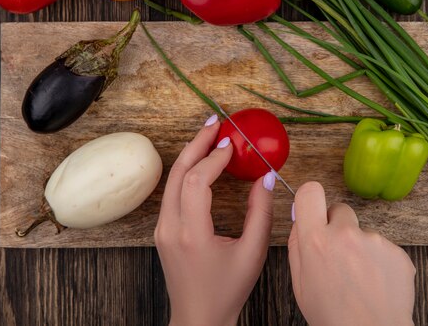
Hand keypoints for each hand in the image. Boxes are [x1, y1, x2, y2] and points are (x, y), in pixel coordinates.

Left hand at [155, 114, 274, 325]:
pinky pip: (173, 191)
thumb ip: (260, 213)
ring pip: (172, 179)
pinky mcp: (163, 230)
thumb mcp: (253, 253)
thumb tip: (265, 178)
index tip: (232, 144)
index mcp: (192, 234)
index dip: (214, 158)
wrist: (199, 318)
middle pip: (178, 173)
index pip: (196, 182)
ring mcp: (162, 228)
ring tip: (209, 135)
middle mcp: (170, 228)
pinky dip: (187, 171)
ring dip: (191, 154)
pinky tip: (202, 162)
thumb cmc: (227, 290)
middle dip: (197, 143)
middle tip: (215, 122)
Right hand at [289, 182, 415, 325]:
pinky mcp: (397, 252)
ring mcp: (375, 241)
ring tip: (360, 280)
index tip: (312, 207)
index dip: (310, 198)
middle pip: (339, 209)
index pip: (310, 192)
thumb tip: (299, 221)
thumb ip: (297, 246)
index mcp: (316, 241)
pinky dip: (380, 262)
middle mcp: (345, 234)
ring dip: (360, 248)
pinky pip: (384, 248)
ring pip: (363, 232)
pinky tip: (375, 285)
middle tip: (338, 254)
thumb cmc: (333, 318)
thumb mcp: (299, 284)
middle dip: (337, 226)